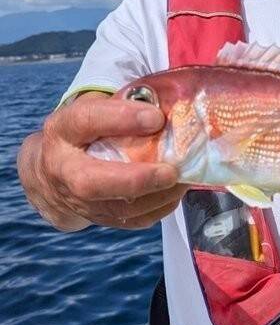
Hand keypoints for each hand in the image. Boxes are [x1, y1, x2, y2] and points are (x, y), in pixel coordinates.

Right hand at [17, 92, 186, 232]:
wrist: (53, 173)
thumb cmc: (84, 133)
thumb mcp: (93, 109)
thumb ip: (123, 105)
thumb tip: (168, 105)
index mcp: (63, 131)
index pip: (86, 121)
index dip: (121, 118)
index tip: (156, 117)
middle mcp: (64, 169)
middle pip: (91, 182)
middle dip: (135, 179)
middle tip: (170, 171)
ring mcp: (79, 200)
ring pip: (118, 208)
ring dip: (156, 196)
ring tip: (181, 179)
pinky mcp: (99, 217)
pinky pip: (133, 220)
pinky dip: (159, 208)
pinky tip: (174, 192)